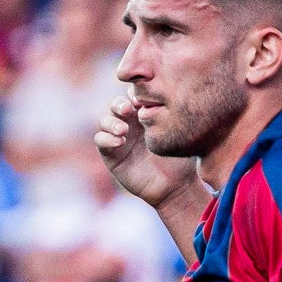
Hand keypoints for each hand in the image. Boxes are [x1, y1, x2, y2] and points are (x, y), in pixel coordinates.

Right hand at [95, 95, 205, 211]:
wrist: (175, 186)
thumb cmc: (180, 159)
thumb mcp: (176, 134)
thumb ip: (166, 116)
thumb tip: (159, 99)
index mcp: (145, 115)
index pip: (132, 96)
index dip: (134, 94)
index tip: (142, 100)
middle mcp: (130, 124)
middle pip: (115, 105)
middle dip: (118, 104)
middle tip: (127, 109)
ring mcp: (119, 138)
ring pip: (105, 121)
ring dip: (111, 122)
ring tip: (123, 130)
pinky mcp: (111, 155)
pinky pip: (100, 141)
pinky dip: (106, 139)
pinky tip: (120, 142)